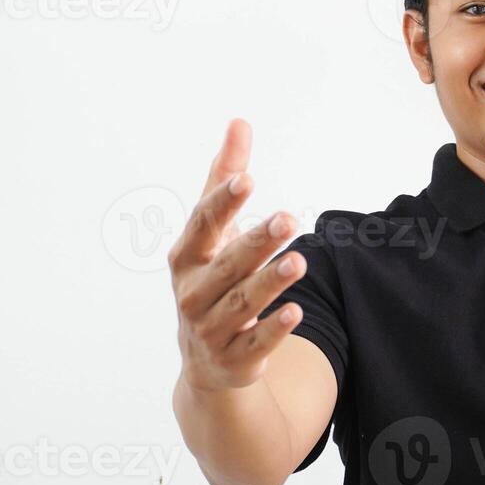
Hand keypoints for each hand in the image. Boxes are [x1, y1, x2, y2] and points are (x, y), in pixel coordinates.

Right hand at [168, 118, 307, 392]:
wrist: (205, 360)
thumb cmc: (210, 277)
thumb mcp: (212, 232)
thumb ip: (225, 179)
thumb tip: (239, 123)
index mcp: (187, 257)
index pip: (204, 225)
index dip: (224, 203)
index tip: (248, 179)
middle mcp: (193, 292)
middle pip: (228, 264)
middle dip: (256, 242)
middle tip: (287, 218)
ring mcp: (211, 328)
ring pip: (242, 302)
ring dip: (269, 282)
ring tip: (298, 261)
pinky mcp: (235, 357)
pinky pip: (255, 342)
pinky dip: (273, 328)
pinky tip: (295, 311)